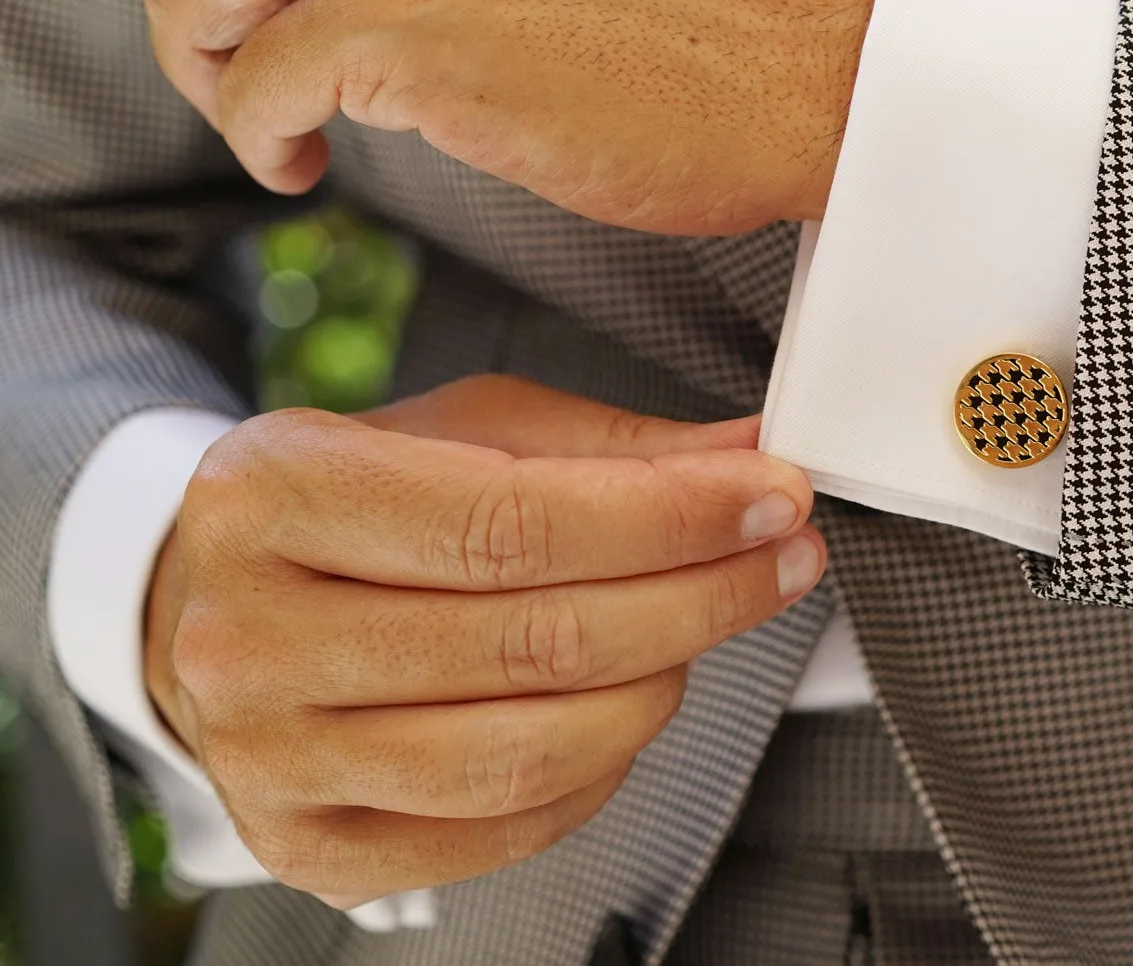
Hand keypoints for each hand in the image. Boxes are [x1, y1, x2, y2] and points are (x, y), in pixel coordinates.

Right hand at [143, 375, 824, 906]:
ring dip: (663, 685)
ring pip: (531, 751)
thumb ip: (609, 449)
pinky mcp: (312, 847)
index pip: (513, 523)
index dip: (671, 518)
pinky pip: (509, 826)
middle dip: (700, 597)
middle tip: (783, 557)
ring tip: (704, 626)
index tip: (773, 497)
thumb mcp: (461, 429)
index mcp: (277, 491)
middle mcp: (252, 634)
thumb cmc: (349, 502)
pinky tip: (629, 703)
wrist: (205, 601)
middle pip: (535, 642)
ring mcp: (272, 758)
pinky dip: (603, 769)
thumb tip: (752, 460)